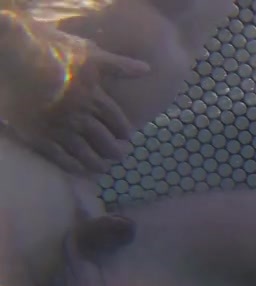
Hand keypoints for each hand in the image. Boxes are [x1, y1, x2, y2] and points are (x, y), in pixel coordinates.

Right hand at [0, 17, 149, 175]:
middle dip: (115, 150)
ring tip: (104, 168)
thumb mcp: (89, 54)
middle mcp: (80, 116)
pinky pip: (60, 157)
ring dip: (98, 163)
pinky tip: (79, 170)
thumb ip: (118, 65)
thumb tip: (147, 69)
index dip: (124, 131)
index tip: (127, 137)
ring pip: (86, 153)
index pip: (117, 121)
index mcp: (94, 97)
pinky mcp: (39, 135)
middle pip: (105, 140)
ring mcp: (59, 128)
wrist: (12, 56)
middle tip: (120, 155)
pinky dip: (73, 166)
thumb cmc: (50, 50)